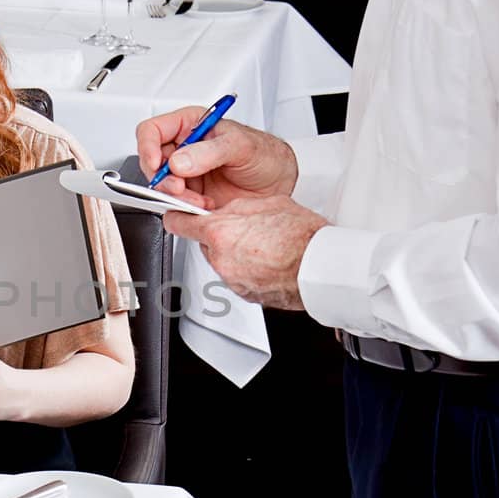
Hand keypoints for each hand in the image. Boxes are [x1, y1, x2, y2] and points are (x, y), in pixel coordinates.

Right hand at [136, 108, 298, 208]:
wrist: (279, 183)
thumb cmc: (265, 155)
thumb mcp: (241, 146)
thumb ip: (210, 151)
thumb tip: (179, 161)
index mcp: (191, 125)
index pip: (153, 130)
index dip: (148, 147)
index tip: (156, 164)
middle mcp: (185, 148)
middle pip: (152, 162)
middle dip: (164, 179)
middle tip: (181, 188)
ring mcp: (186, 173)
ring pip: (162, 186)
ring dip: (177, 197)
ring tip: (201, 200)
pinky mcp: (191, 195)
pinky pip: (175, 204)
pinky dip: (186, 209)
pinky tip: (205, 207)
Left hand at [162, 194, 327, 309]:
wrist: (321, 267)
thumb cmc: (301, 236)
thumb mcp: (264, 203)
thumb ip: (234, 207)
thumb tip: (223, 209)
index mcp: (220, 232)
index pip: (178, 223)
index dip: (177, 216)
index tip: (177, 213)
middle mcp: (221, 259)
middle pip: (204, 243)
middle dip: (218, 236)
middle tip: (244, 229)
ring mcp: (232, 279)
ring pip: (221, 261)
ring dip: (234, 253)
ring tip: (262, 245)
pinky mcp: (244, 294)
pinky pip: (237, 277)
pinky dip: (246, 270)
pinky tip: (267, 261)